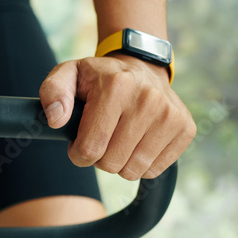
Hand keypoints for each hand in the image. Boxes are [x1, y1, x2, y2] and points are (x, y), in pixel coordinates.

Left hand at [39, 53, 195, 179]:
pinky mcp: (185, 129)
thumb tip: (55, 120)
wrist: (140, 67)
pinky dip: (141, 163)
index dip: (78, 153)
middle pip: (111, 163)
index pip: (90, 148)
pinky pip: (154, 171)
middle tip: (101, 136)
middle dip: (99, 157)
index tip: (79, 140)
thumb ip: (53, 93)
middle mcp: (148, 99)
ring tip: (119, 137)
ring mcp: (170, 115)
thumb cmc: (98, 78)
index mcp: (116, 86)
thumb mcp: (68, 75)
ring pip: (133, 171)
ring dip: (120, 162)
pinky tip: (138, 140)